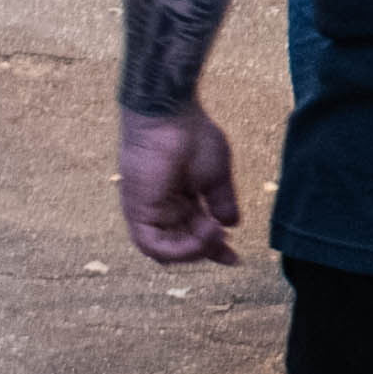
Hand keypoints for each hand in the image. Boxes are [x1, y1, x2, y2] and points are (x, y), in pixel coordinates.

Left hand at [118, 107, 241, 264]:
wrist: (171, 116)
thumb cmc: (193, 136)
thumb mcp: (216, 174)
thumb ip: (222, 201)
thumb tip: (232, 224)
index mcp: (180, 198)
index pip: (194, 231)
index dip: (213, 247)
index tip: (234, 257)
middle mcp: (162, 207)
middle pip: (181, 244)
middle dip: (205, 252)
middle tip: (227, 250)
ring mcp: (148, 210)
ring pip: (165, 251)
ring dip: (193, 251)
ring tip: (215, 236)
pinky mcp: (138, 211)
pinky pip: (152, 245)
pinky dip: (178, 250)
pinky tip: (202, 237)